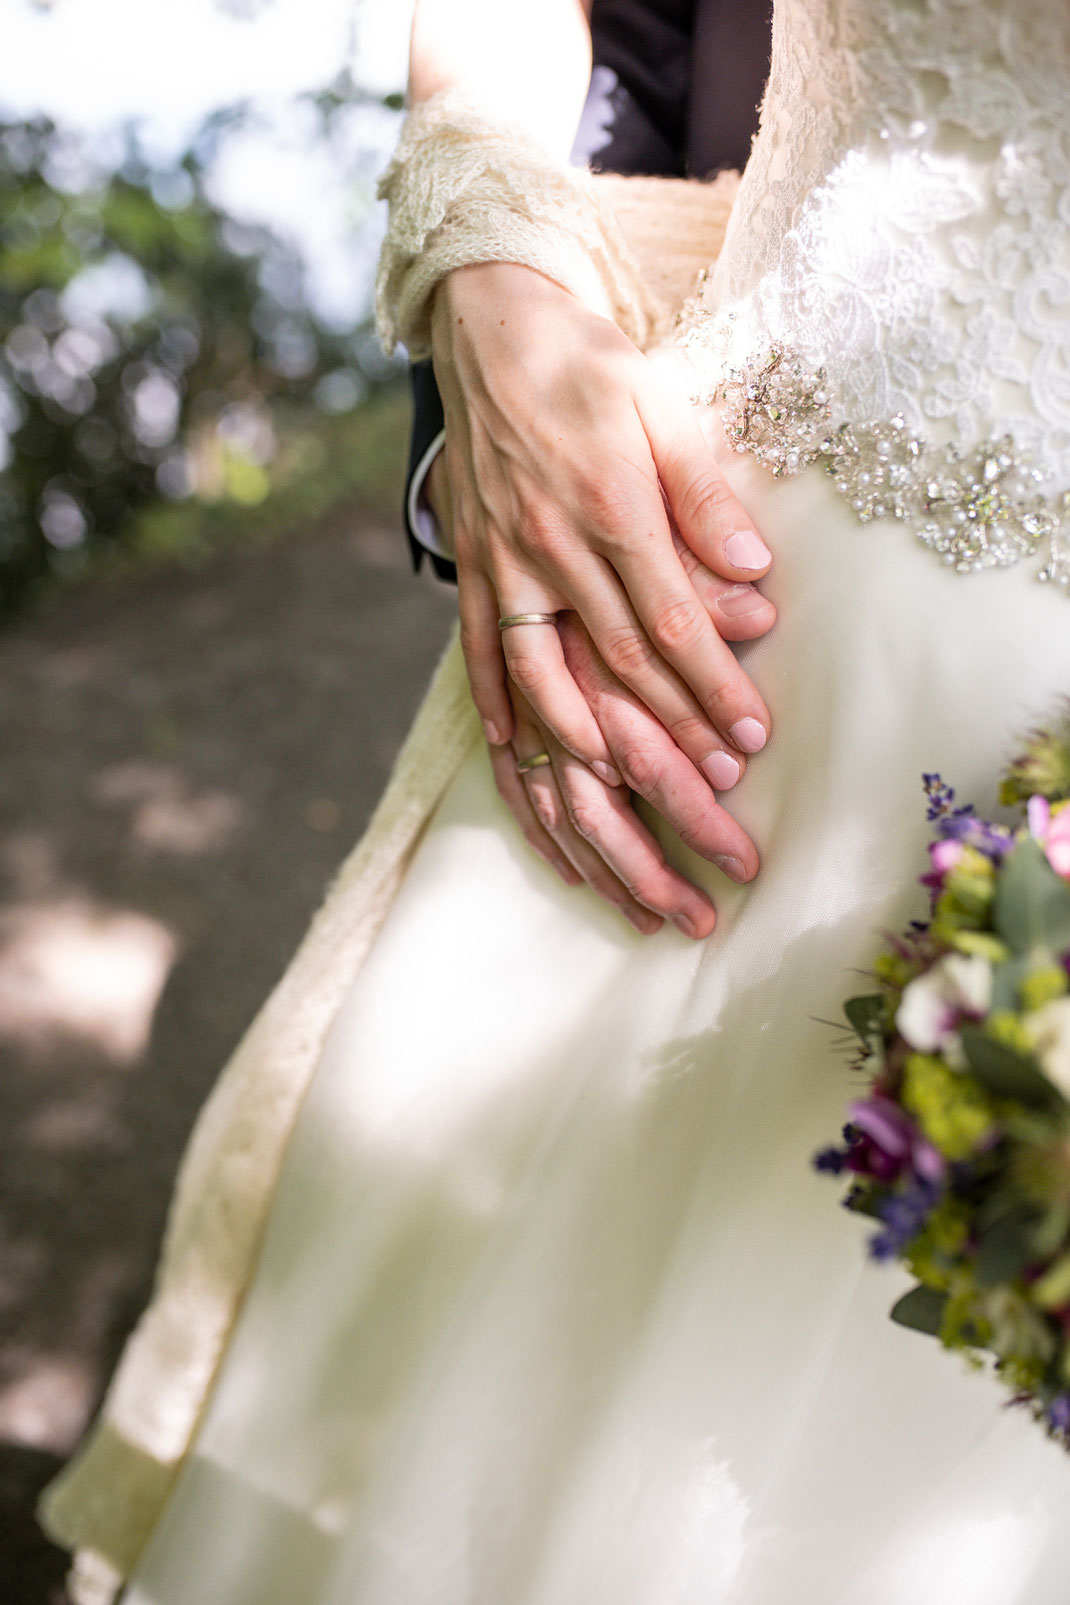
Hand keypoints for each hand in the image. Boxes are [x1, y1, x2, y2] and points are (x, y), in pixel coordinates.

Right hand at [430, 261, 774, 803]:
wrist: (491, 327)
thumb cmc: (590, 366)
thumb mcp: (664, 409)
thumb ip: (705, 496)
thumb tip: (756, 570)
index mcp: (613, 506)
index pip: (674, 622)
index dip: (715, 687)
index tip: (753, 736)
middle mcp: (553, 545)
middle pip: (622, 661)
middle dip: (676, 729)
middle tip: (718, 786)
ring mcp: (504, 559)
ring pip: (547, 671)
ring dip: (588, 740)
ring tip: (626, 790)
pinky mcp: (472, 561)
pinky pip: (479, 646)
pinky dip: (497, 700)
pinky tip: (515, 744)